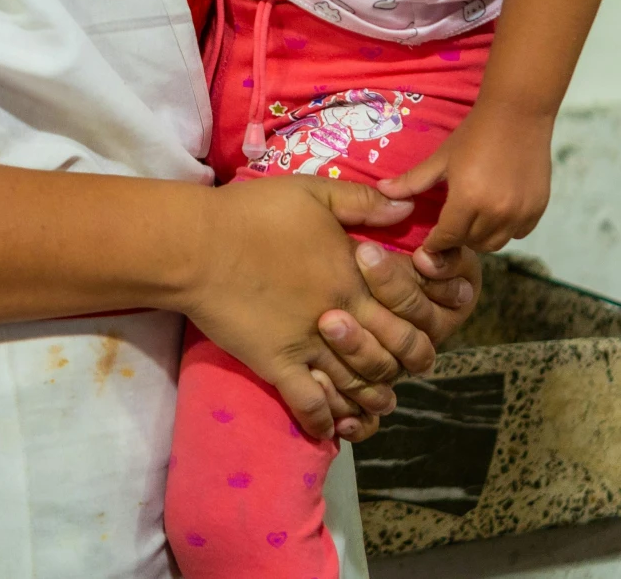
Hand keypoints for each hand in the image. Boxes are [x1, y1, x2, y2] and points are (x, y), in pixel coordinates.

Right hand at [181, 176, 417, 441]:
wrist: (198, 246)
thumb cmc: (253, 213)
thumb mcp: (313, 191)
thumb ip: (362, 201)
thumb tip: (407, 208)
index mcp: (355, 274)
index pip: (408, 306)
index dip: (423, 315)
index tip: (422, 320)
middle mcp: (342, 315)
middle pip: (393, 352)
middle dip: (407, 362)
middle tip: (408, 366)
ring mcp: (310, 344)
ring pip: (357, 384)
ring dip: (372, 398)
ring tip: (378, 402)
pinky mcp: (277, 364)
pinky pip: (309, 403)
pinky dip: (323, 420)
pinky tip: (329, 428)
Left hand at [381, 103, 553, 254]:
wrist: (518, 113)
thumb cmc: (475, 133)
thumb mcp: (442, 158)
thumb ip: (413, 180)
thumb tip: (382, 190)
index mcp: (468, 199)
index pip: (448, 237)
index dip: (436, 242)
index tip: (430, 242)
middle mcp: (496, 212)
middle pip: (472, 243)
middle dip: (457, 238)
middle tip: (451, 224)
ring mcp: (520, 212)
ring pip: (496, 243)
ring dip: (481, 236)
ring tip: (473, 219)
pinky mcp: (538, 209)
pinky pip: (519, 233)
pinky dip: (506, 229)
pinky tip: (497, 212)